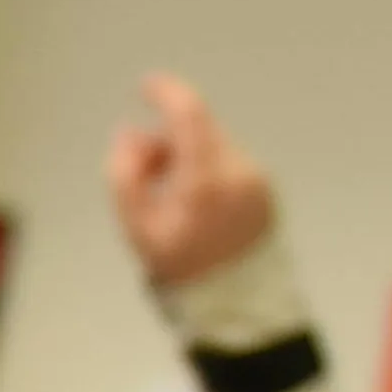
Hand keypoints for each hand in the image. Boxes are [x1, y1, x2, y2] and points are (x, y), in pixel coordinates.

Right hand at [105, 73, 280, 285]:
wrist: (234, 306)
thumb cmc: (181, 268)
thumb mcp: (136, 227)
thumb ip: (124, 173)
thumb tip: (130, 132)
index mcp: (207, 181)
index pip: (189, 115)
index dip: (165, 92)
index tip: (145, 86)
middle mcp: (240, 173)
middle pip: (199, 132)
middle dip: (168, 142)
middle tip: (148, 176)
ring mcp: (259, 181)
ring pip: (214, 148)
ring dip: (188, 159)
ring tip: (173, 200)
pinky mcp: (267, 190)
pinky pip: (230, 166)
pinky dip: (208, 172)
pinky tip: (199, 207)